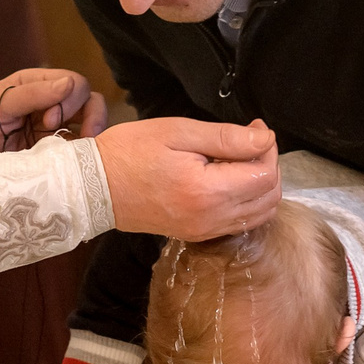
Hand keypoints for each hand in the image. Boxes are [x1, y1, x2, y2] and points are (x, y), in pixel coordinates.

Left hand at [0, 68, 107, 161]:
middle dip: (88, 115)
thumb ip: (31, 94)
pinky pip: (76, 150)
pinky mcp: (50, 154)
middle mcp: (47, 104)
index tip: (48, 120)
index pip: (73, 83)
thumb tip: (70, 84)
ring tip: (82, 149)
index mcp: (34, 85)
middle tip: (67, 134)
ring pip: (89, 124)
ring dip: (91, 134)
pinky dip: (81, 154)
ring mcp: (51, 130)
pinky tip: (73, 162)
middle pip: (88, 101)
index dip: (69, 99)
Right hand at [94, 117, 279, 239]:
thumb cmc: (130, 152)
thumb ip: (226, 138)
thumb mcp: (178, 132)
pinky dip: (247, 202)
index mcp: (207, 191)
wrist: (94, 188)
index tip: (252, 128)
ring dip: (260, 186)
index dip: (267, 148)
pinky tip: (229, 180)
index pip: (265, 175)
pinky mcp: (197, 235)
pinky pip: (240, 223)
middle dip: (267, 165)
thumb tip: (265, 138)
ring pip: (259, 214)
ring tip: (238, 160)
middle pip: (269, 197)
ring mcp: (205, 231)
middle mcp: (211, 218)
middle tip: (247, 142)